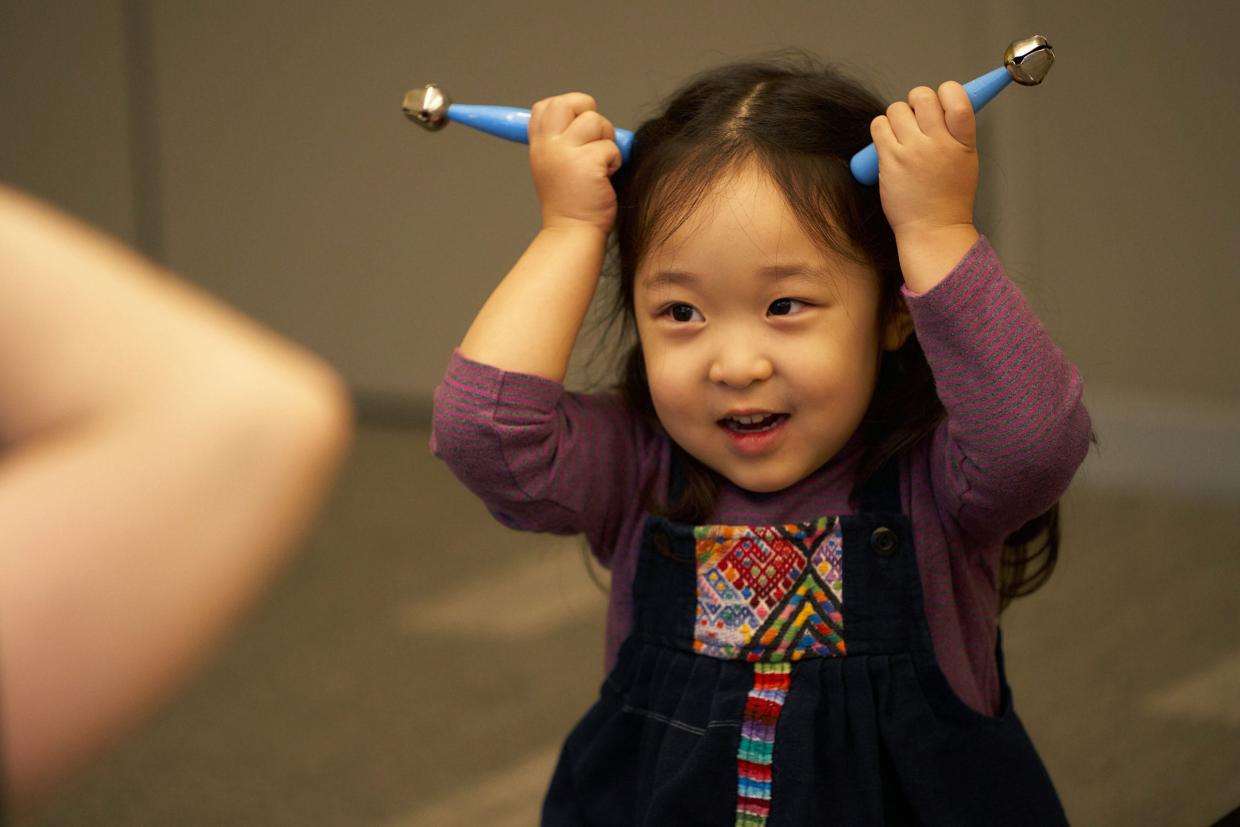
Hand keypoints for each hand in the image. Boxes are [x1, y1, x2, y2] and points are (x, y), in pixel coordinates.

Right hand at [529, 93, 620, 235]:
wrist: (573, 234)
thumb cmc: (571, 204)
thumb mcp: (554, 168)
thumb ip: (562, 142)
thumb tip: (584, 117)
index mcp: (538, 146)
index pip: (544, 106)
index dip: (568, 109)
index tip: (578, 130)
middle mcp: (547, 146)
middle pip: (567, 102)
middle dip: (588, 111)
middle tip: (595, 137)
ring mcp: (565, 154)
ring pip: (595, 121)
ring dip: (606, 139)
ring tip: (601, 164)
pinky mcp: (586, 163)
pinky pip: (611, 146)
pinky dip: (615, 161)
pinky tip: (605, 179)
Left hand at [870, 81, 977, 243]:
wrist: (933, 229)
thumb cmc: (949, 198)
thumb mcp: (967, 160)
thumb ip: (956, 132)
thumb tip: (942, 105)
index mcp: (963, 141)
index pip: (958, 98)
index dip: (946, 91)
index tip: (941, 100)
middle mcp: (939, 143)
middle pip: (922, 96)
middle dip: (917, 101)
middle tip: (917, 119)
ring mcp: (913, 151)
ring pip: (896, 108)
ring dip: (897, 116)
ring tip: (902, 135)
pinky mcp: (890, 161)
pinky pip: (878, 126)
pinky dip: (881, 128)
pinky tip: (889, 142)